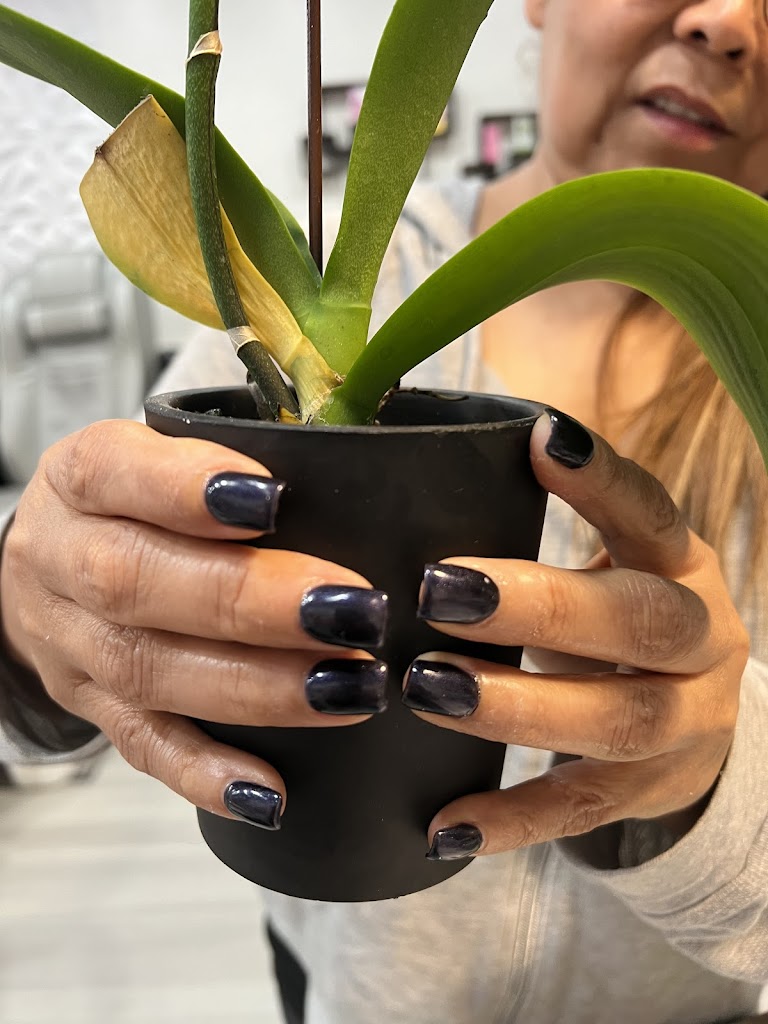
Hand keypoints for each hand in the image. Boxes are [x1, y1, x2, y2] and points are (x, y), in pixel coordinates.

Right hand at [1, 421, 387, 828]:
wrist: (48, 564)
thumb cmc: (133, 500)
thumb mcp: (158, 454)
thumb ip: (234, 461)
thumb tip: (360, 487)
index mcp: (80, 476)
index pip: (116, 472)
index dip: (188, 487)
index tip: (276, 498)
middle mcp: (60, 557)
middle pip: (135, 580)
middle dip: (249, 600)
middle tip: (352, 611)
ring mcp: (69, 642)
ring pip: (146, 670)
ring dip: (254, 687)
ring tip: (347, 689)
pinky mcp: (89, 706)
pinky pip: (140, 746)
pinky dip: (205, 771)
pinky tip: (269, 789)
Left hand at [403, 410, 748, 860]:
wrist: (696, 712)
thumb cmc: (620, 615)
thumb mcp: (612, 561)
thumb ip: (538, 524)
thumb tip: (408, 469)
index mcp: (679, 564)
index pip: (651, 512)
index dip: (603, 480)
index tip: (541, 438)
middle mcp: (697, 639)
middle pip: (639, 622)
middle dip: (540, 607)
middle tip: (438, 590)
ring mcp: (682, 724)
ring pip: (616, 721)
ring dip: (517, 708)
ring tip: (424, 687)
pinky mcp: (646, 791)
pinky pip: (581, 811)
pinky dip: (510, 820)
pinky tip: (442, 824)